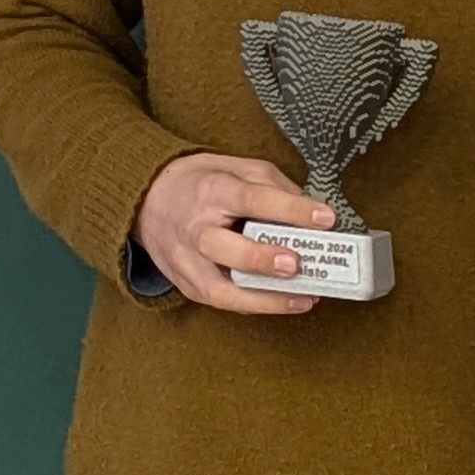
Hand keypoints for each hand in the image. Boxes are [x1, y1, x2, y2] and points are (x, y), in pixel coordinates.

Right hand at [134, 152, 334, 313]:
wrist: (149, 199)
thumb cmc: (203, 183)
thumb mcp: (239, 168)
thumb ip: (276, 187)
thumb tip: (312, 211)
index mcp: (212, 190)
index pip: (252, 198)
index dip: (290, 209)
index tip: (326, 218)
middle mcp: (194, 227)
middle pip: (221, 247)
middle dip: (260, 259)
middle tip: (296, 264)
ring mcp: (186, 260)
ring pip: (218, 288)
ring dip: (263, 299)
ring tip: (302, 299)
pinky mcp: (186, 283)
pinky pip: (220, 302)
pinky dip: (253, 306)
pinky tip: (282, 303)